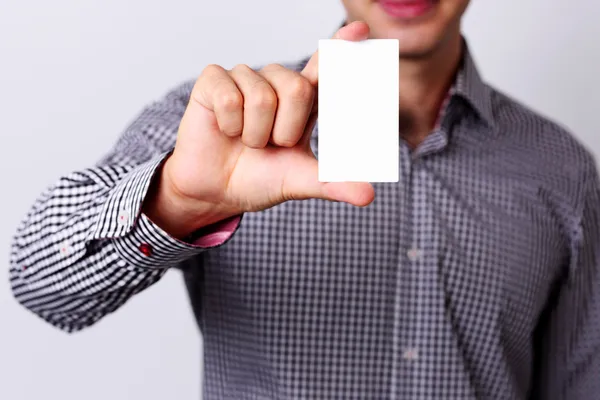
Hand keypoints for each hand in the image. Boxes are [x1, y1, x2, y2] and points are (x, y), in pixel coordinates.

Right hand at [145, 22, 374, 237]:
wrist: (216, 192)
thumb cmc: (259, 179)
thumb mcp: (299, 182)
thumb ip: (333, 184)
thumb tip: (368, 196)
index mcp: (303, 101)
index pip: (325, 67)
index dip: (342, 46)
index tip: (361, 30)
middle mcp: (276, 82)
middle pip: (298, 88)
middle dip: (285, 130)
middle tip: (270, 145)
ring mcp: (244, 78)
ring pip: (262, 97)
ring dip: (254, 134)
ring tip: (245, 140)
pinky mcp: (213, 80)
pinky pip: (229, 99)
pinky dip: (229, 126)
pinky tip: (225, 130)